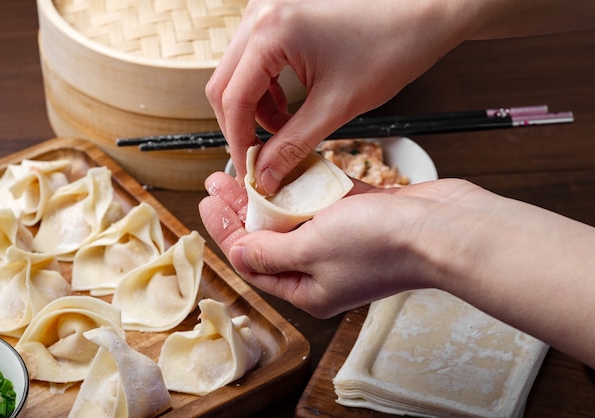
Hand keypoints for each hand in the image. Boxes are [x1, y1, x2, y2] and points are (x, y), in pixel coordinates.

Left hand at [198, 171, 481, 317]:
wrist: (442, 228)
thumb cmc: (379, 245)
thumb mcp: (310, 251)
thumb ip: (270, 252)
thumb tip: (240, 253)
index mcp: (307, 288)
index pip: (253, 261)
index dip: (226, 231)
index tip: (206, 202)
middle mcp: (323, 269)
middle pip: (269, 237)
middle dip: (242, 209)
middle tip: (217, 181)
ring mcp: (343, 243)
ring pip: (294, 217)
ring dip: (270, 194)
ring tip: (244, 169)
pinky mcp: (361, 217)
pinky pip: (323, 201)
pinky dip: (304, 185)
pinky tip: (286, 167)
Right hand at [206, 0, 463, 193]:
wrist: (425, 10)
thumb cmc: (393, 46)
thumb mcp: (337, 106)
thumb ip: (294, 144)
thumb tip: (265, 176)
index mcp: (272, 31)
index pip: (233, 97)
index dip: (237, 141)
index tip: (250, 169)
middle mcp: (261, 12)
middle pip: (224, 82)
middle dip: (241, 125)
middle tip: (261, 157)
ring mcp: (269, 7)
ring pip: (239, 71)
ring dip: (254, 107)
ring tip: (285, 131)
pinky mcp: (281, 11)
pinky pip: (256, 57)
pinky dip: (266, 86)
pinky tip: (290, 105)